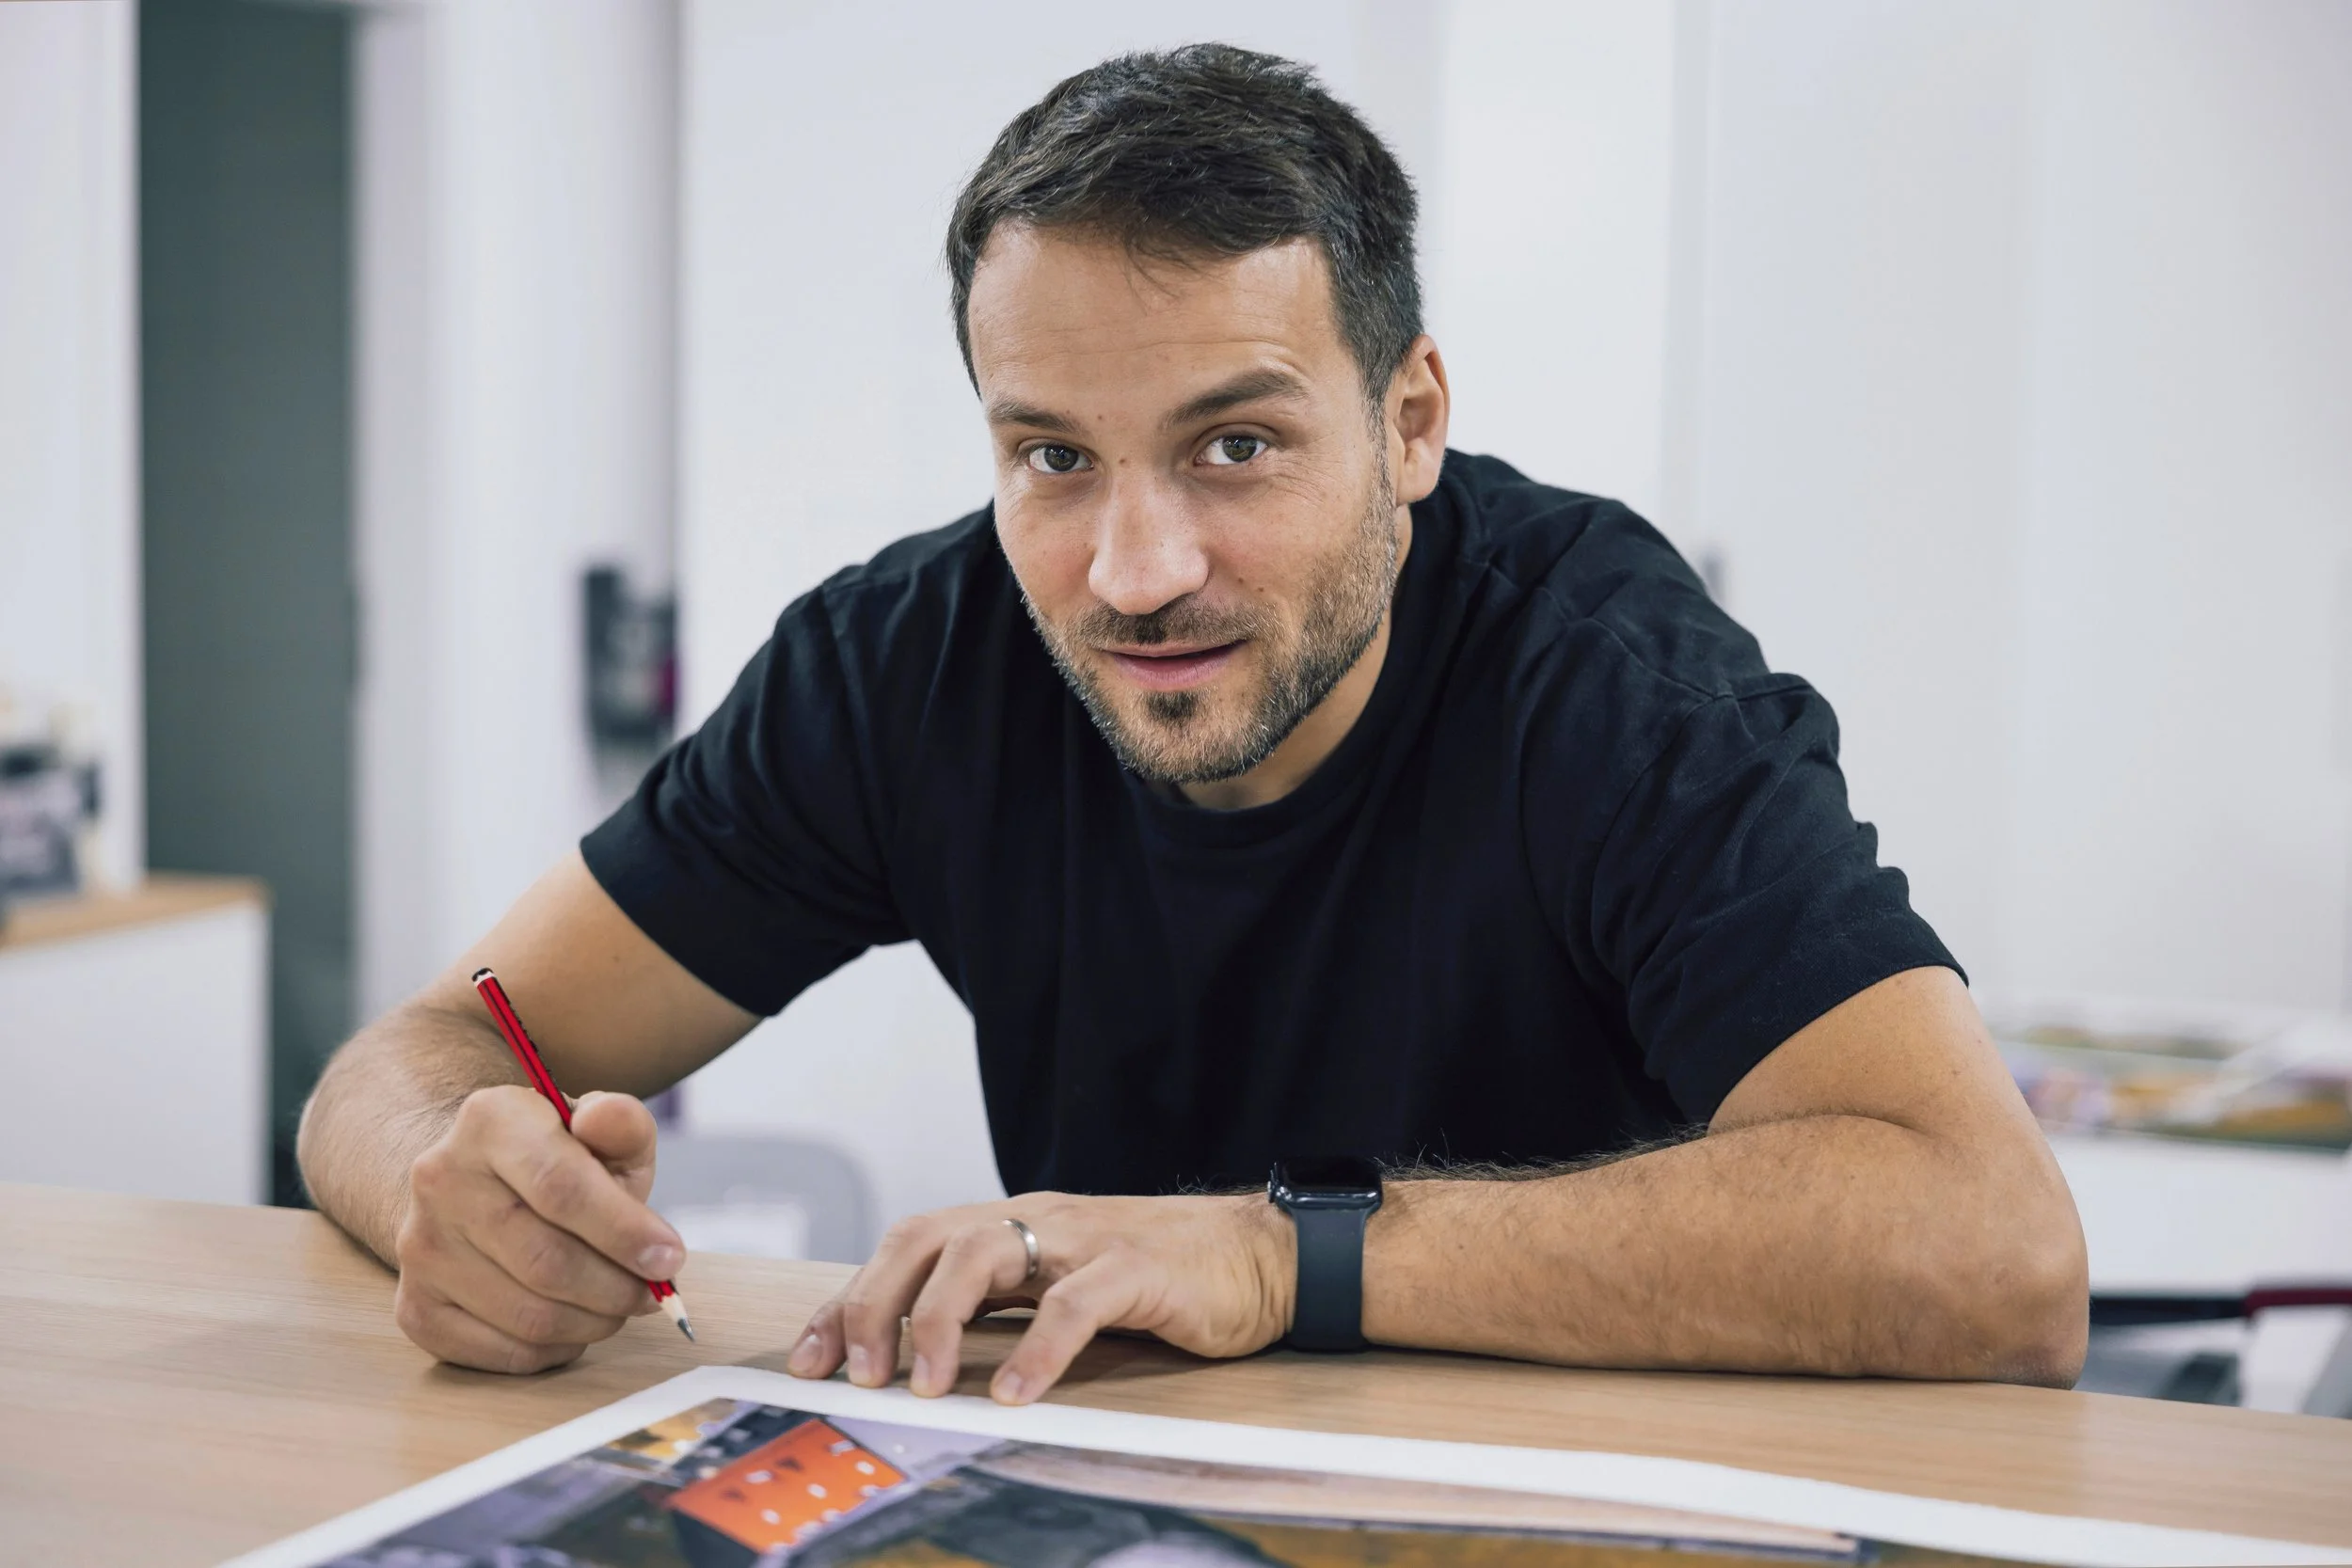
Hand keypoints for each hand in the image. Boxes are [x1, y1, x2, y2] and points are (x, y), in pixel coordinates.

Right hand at [392, 1085, 685, 1373]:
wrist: (474, 1182)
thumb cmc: (557, 1160)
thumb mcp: (600, 1130)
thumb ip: (621, 1123)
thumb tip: (607, 1119)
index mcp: (490, 1120)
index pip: (561, 1187)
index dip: (624, 1232)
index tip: (669, 1259)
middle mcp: (440, 1180)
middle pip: (546, 1261)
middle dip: (616, 1288)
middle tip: (652, 1293)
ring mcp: (420, 1247)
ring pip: (527, 1315)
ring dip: (592, 1323)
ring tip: (618, 1305)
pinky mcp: (415, 1306)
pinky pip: (500, 1353)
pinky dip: (554, 1350)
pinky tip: (574, 1325)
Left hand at [787, 1193, 1293, 1404]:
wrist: (1263, 1254)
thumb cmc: (1160, 1277)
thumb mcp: (1061, 1284)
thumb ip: (1000, 1304)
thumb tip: (918, 1353)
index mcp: (1013, 1224)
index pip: (909, 1245)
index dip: (850, 1297)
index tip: (808, 1357)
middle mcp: (1038, 1220)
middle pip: (928, 1239)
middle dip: (874, 1305)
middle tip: (854, 1374)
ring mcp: (1086, 1239)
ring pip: (984, 1254)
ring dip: (937, 1321)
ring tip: (921, 1387)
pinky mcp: (1139, 1268)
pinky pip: (1075, 1303)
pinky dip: (1037, 1349)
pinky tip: (1017, 1394)